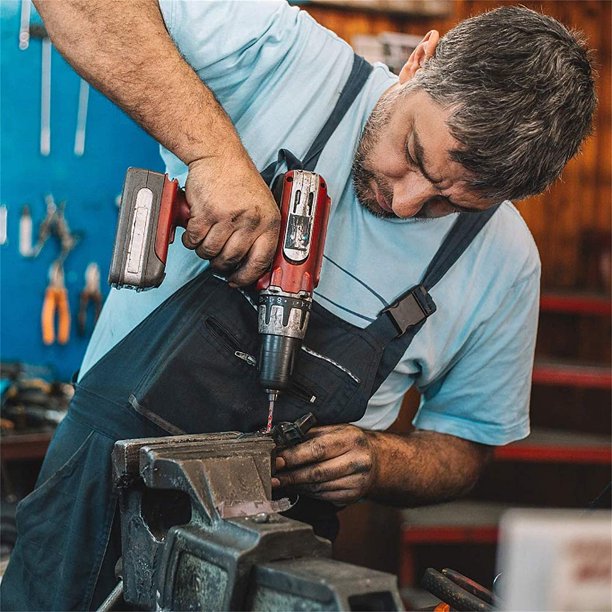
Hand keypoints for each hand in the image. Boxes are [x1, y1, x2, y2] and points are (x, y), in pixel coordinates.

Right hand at [182, 153, 279, 285]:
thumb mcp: (261, 206)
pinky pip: (194, 240)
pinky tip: (194, 230)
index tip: (238, 280)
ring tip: (205, 239)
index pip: (261, 260)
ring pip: (210, 252)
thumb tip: (252, 263)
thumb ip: (259, 232)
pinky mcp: (206, 213)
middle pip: (231, 259)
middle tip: (216, 257)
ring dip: (204, 250)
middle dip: (220, 263)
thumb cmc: (239, 180)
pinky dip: (190, 239)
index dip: (247, 275)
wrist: (219, 155)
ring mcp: (227, 217)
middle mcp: (250, 220)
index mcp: (268, 221)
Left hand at [272, 425, 378, 504]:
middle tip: (273, 477)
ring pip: (319, 487)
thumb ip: (309, 435)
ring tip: (282, 482)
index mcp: (350, 439)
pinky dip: (308, 492)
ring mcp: (357, 480)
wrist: (375, 459)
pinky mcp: (353, 495)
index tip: (277, 460)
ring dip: (297, 485)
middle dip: (291, 475)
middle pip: (317, 472)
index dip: (295, 456)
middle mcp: (357, 460)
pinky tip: (298, 487)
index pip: (318, 449)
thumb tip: (281, 443)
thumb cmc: (349, 441)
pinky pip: (324, 496)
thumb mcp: (334, 430)